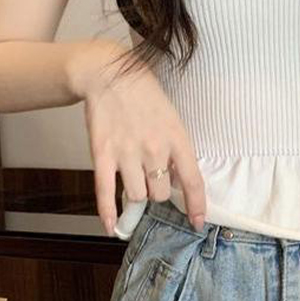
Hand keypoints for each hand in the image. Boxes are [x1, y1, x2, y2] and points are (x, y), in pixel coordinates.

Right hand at [75, 42, 205, 235]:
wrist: (108, 74)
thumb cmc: (144, 95)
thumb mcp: (172, 118)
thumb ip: (177, 149)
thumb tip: (178, 181)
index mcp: (177, 138)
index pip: (192, 181)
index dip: (196, 206)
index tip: (197, 223)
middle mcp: (154, 149)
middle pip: (161, 194)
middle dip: (158, 192)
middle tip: (152, 178)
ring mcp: (127, 153)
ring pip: (137, 195)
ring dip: (137, 193)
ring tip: (134, 179)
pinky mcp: (102, 155)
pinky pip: (106, 192)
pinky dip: (108, 213)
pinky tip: (111, 226)